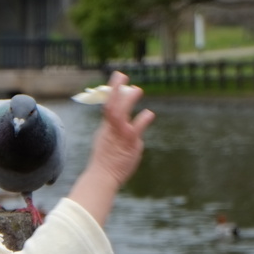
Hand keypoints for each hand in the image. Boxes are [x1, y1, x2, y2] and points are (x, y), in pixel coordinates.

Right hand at [88, 71, 154, 187]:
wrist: (103, 177)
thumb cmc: (106, 162)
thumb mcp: (107, 142)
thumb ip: (116, 130)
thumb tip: (126, 123)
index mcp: (106, 128)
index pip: (108, 105)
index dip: (112, 90)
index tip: (118, 77)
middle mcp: (111, 130)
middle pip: (111, 106)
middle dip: (115, 89)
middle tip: (122, 76)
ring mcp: (120, 136)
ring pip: (120, 114)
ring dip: (127, 101)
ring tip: (137, 89)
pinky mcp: (130, 144)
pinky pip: (136, 129)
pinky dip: (142, 120)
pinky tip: (149, 114)